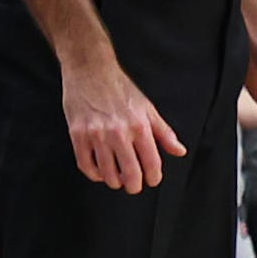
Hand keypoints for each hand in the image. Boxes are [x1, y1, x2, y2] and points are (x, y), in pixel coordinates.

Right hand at [63, 50, 187, 193]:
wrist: (91, 71)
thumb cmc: (121, 89)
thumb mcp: (148, 108)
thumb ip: (164, 133)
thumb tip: (179, 151)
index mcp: (139, 126)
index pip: (151, 162)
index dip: (154, 177)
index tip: (153, 180)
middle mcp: (118, 133)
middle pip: (129, 172)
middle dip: (134, 185)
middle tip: (135, 186)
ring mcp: (96, 135)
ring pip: (107, 173)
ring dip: (114, 182)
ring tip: (119, 180)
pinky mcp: (77, 135)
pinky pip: (85, 165)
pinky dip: (94, 174)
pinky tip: (100, 173)